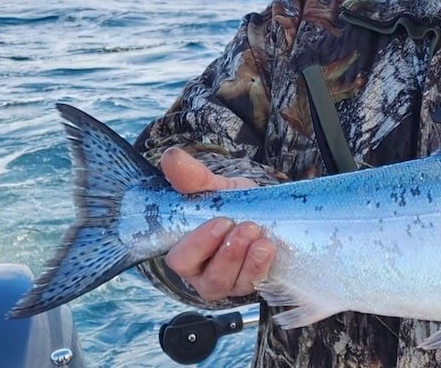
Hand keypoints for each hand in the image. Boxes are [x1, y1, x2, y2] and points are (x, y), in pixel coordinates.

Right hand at [160, 147, 275, 301]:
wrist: (264, 211)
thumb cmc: (230, 204)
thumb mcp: (214, 188)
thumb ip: (193, 177)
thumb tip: (172, 156)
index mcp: (186, 254)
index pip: (181, 260)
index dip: (199, 244)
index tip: (221, 221)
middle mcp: (204, 275)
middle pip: (209, 278)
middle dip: (228, 254)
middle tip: (245, 227)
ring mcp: (230, 283)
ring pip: (232, 283)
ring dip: (247, 260)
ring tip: (259, 235)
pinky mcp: (253, 284)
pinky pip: (256, 283)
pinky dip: (262, 266)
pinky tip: (269, 248)